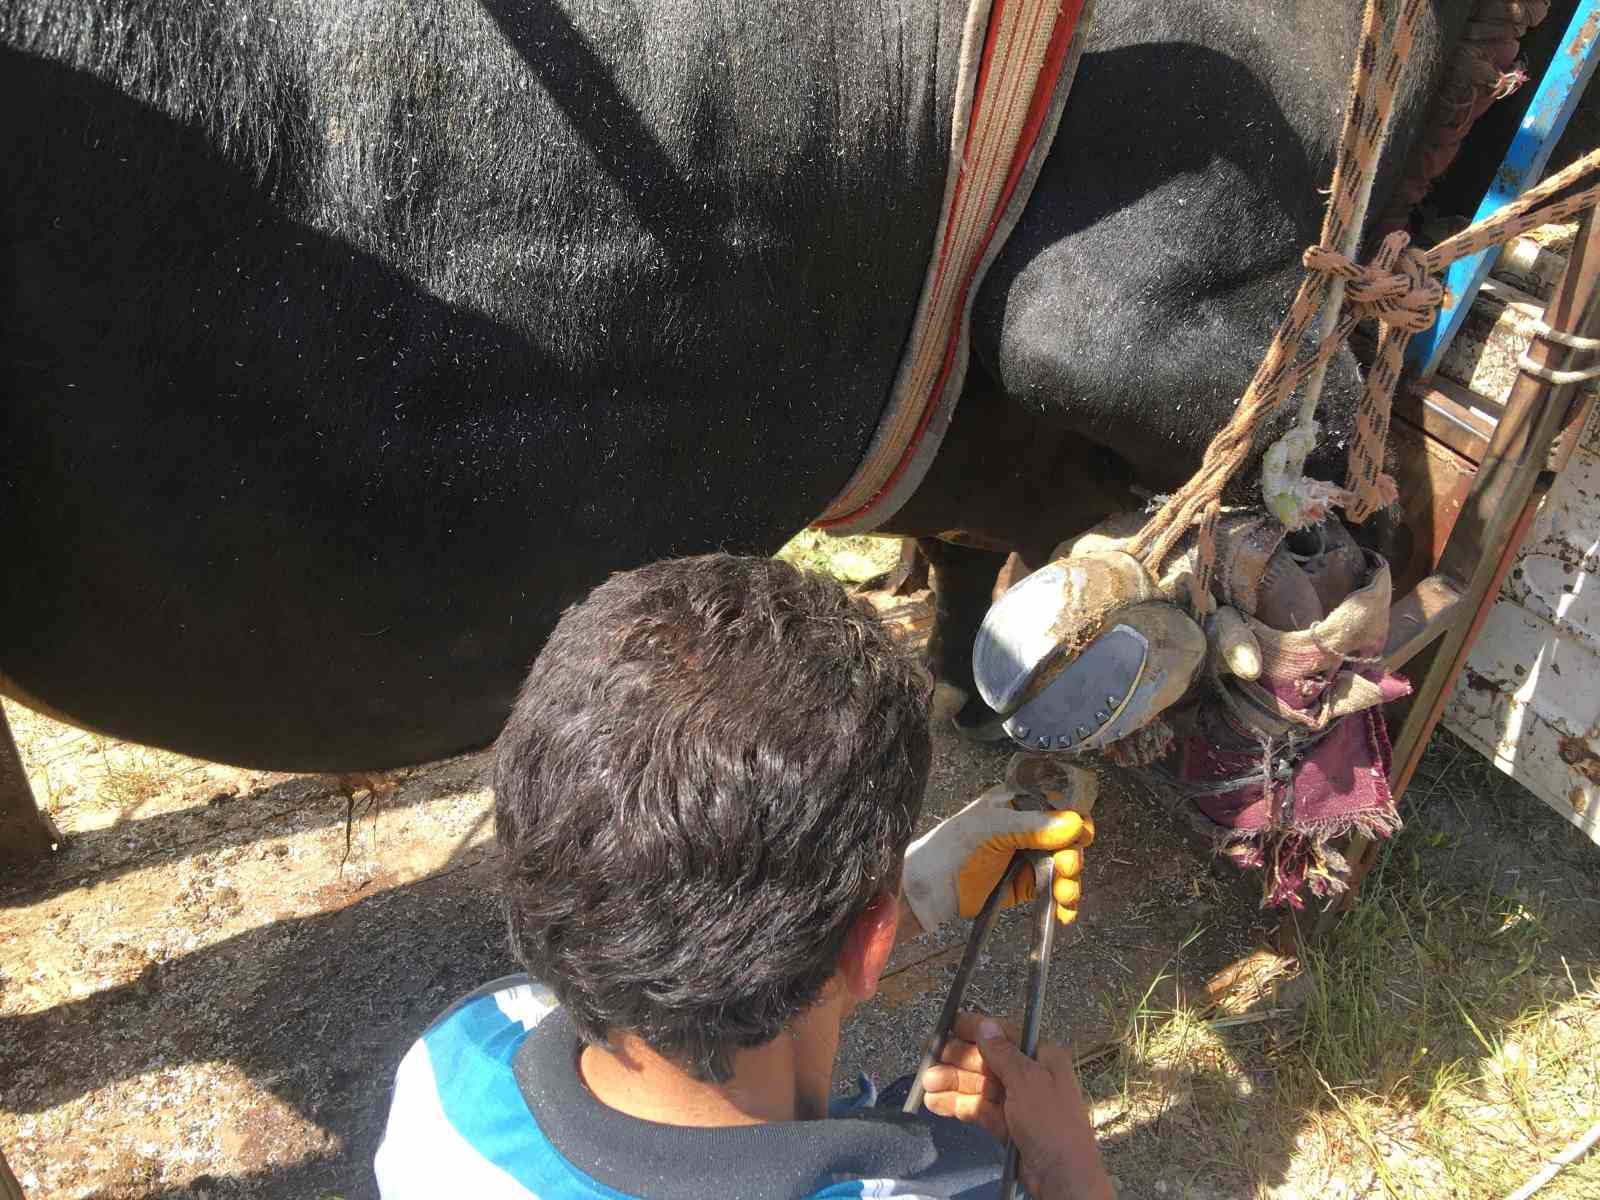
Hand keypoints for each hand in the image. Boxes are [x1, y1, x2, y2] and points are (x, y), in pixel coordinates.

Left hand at [901, 785, 1093, 932]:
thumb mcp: (992, 828)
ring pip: (1065, 867)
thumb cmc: (953, 847)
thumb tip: (1075, 822)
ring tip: (1064, 895)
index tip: (1081, 834)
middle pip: (1068, 839)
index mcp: (1018, 804)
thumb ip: (1033, 825)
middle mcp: (1028, 829)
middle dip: (1073, 856)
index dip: (1075, 819)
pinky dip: (1064, 903)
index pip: (1059, 805)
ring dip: (1071, 882)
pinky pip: (1054, 891)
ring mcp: (1029, 858)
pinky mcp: (1027, 885)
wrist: (932, 888)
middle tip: (1066, 868)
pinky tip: (1064, 912)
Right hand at [920, 1013, 1112, 1199]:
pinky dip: (957, 1105)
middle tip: (928, 1056)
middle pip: (987, 1061)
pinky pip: (978, 1109)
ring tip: (925, 1083)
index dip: (976, 1029)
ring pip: (979, 1086)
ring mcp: (1017, 1102)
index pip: (1004, 1035)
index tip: (949, 1025)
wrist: (1063, 1177)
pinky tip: (935, 1103)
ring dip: (952, 1082)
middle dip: (958, 1059)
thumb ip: (1002, 1053)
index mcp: (1041, 1057)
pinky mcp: (1006, 1125)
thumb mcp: (1027, 1081)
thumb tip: (985, 1024)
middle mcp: (1029, 1076)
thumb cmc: (1050, 1121)